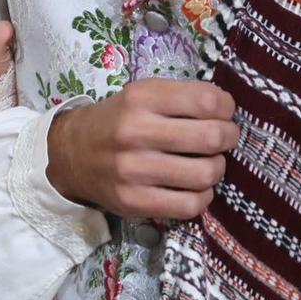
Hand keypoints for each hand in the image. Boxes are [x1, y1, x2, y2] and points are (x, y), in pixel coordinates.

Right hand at [46, 78, 238, 221]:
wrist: (72, 154)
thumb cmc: (118, 120)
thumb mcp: (142, 94)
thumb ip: (182, 97)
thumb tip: (228, 111)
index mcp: (141, 98)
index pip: (207, 101)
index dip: (226, 107)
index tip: (222, 113)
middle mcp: (135, 132)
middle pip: (212, 138)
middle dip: (228, 138)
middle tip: (222, 139)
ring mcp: (133, 170)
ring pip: (205, 174)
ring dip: (216, 169)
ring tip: (206, 163)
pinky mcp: (133, 201)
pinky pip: (190, 205)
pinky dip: (202, 196)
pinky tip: (193, 187)